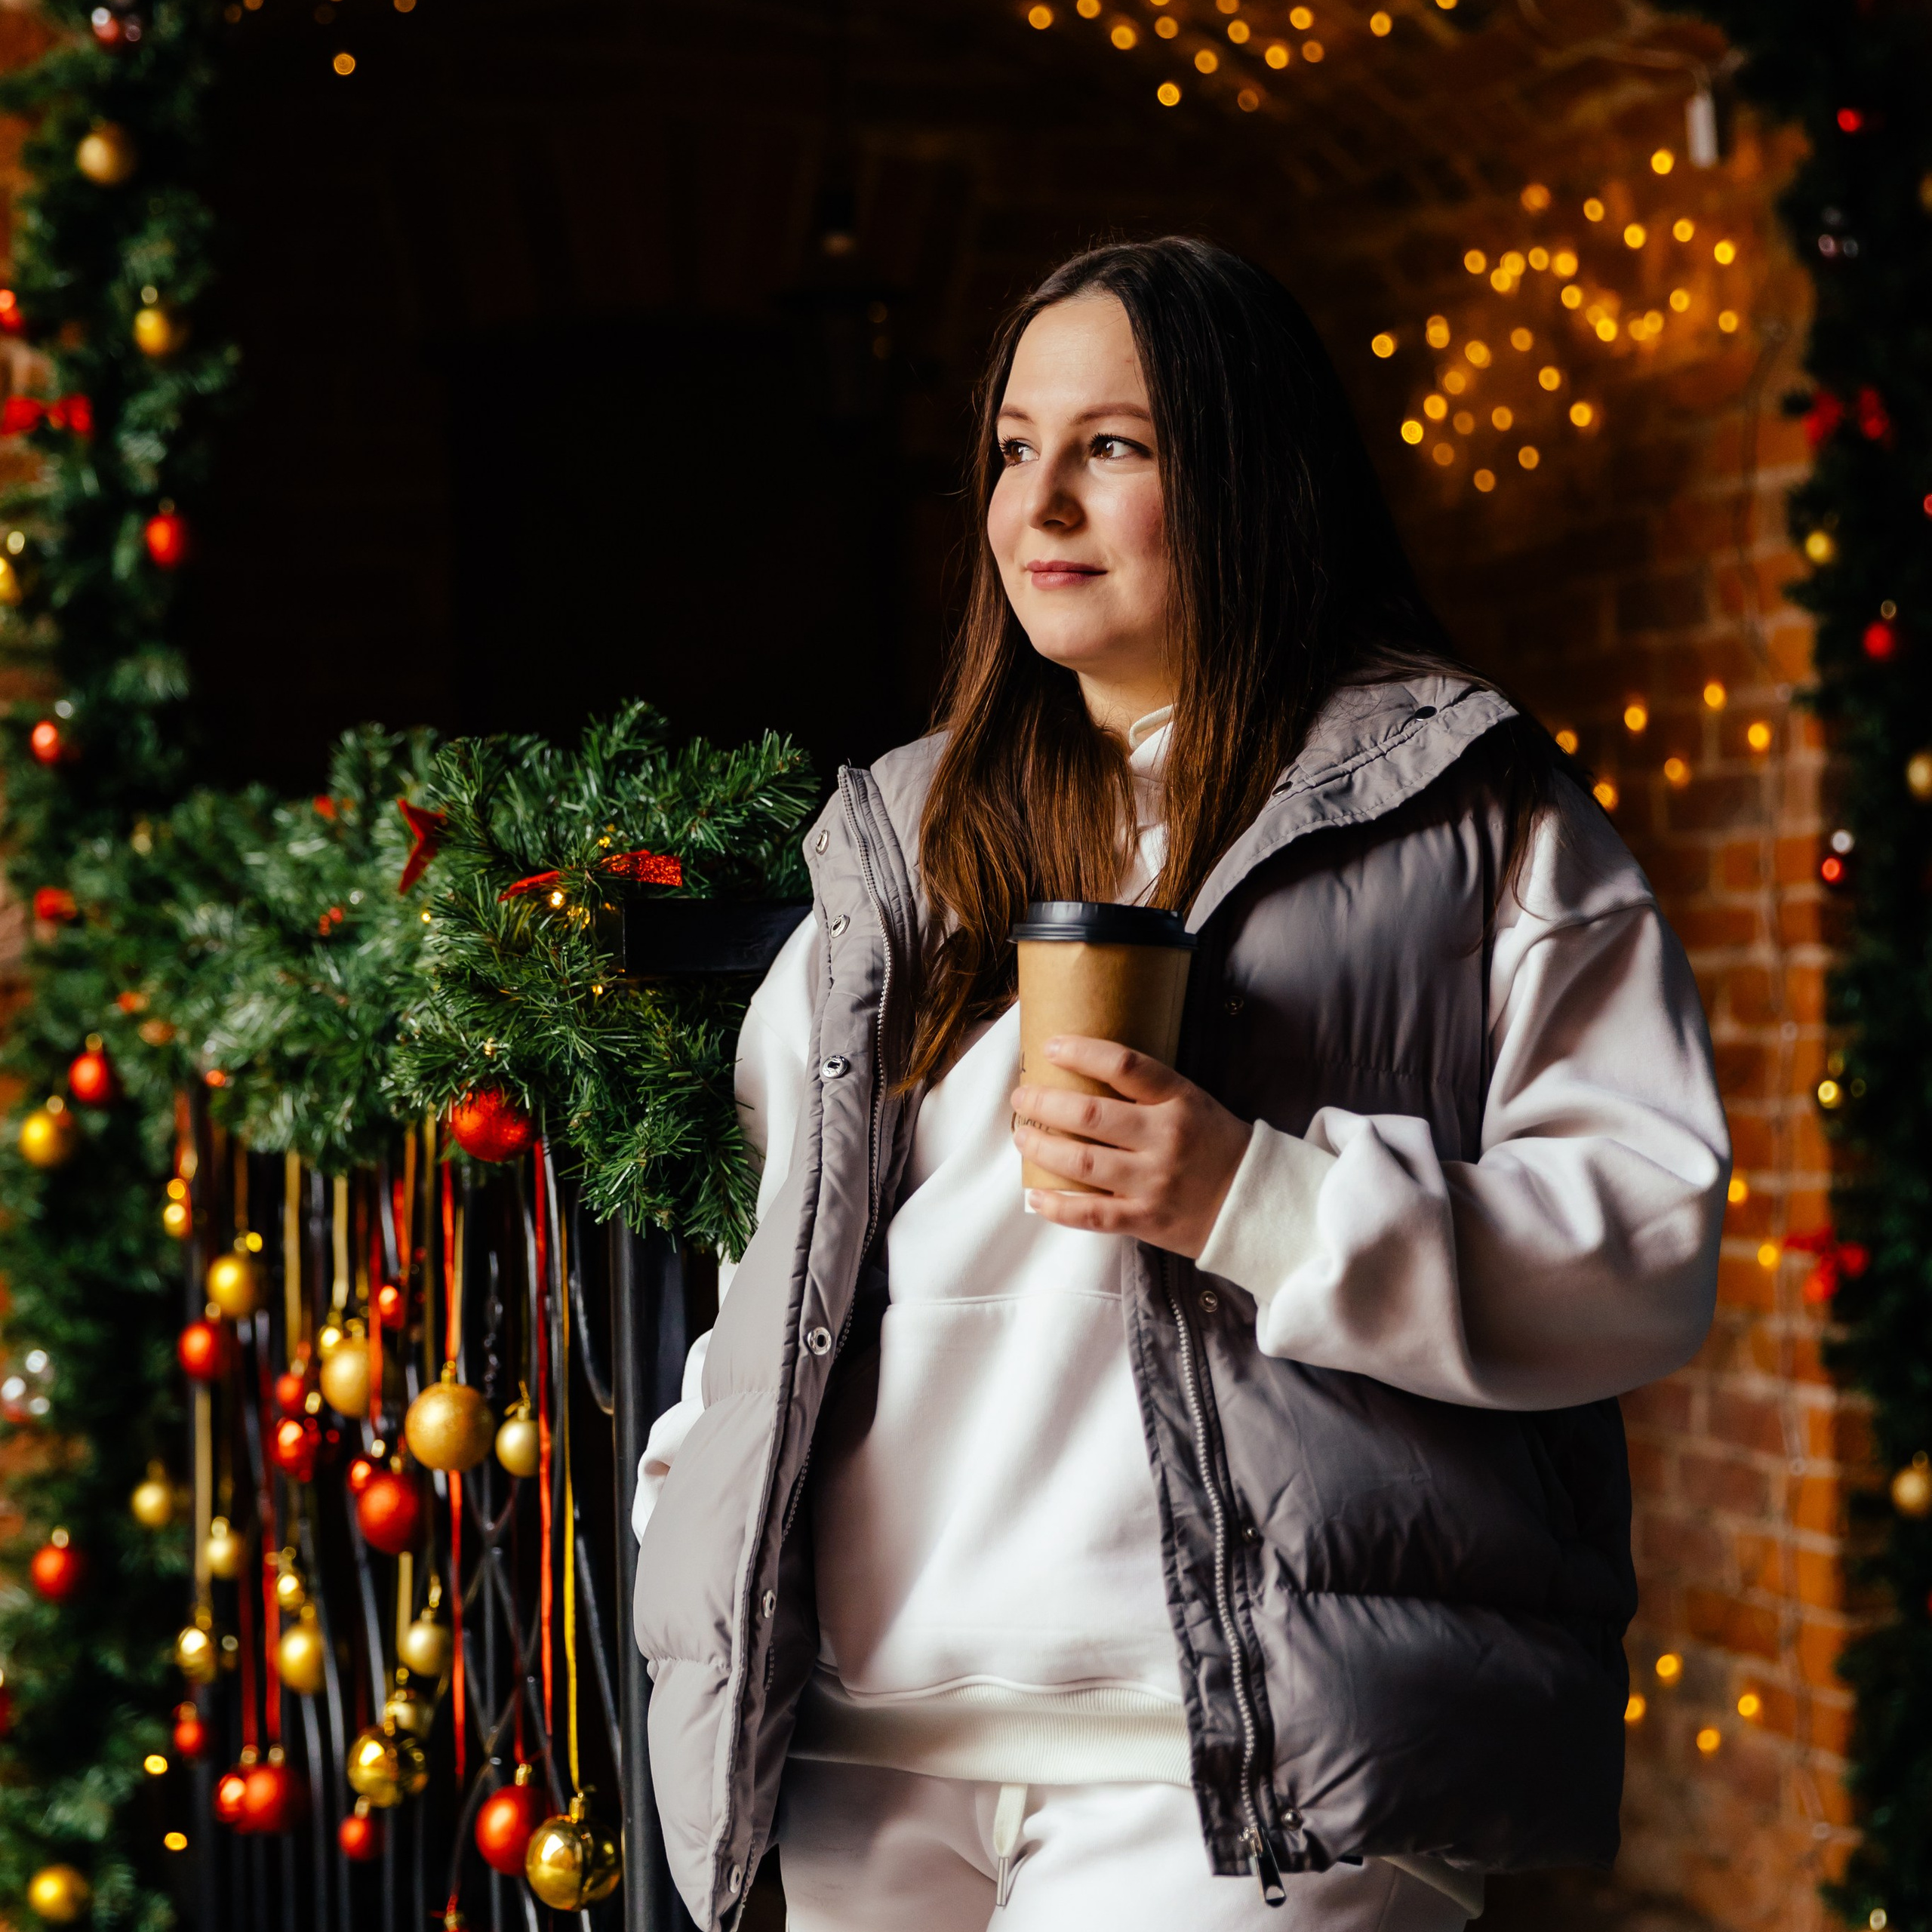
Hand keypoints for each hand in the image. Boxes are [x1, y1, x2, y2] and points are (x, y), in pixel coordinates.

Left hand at [1011, 1035, 1251, 1256]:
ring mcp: (1154, 1182)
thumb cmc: (1217, 1146)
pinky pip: (1091, 1215)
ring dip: (1042, 1148)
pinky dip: (1057, 1206)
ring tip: (1022, 1136)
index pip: (1125, 1064)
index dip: (1082, 1051)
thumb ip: (1149, 1091)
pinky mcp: (1146, 1220)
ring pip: (1081, 1163)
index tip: (1051, 1046)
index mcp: (1179, 1101)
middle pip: (1090, 1115)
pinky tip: (1035, 1197)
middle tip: (1022, 1098)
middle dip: (1045, 1103)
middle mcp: (1165, 1138)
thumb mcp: (1193, 1103)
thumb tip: (1085, 1071)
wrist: (1256, 1204)